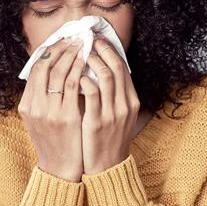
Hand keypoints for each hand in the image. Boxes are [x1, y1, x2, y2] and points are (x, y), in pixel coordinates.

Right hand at [18, 37, 85, 181]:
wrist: (59, 168)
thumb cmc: (53, 141)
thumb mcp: (38, 119)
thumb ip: (41, 97)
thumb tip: (51, 71)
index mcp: (27, 105)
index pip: (35, 69)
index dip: (48, 51)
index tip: (61, 41)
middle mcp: (35, 106)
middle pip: (44, 66)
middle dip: (60, 48)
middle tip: (73, 38)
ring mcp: (49, 112)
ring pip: (58, 73)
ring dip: (71, 55)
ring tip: (82, 44)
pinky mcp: (66, 117)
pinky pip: (72, 86)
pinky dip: (79, 70)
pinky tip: (86, 62)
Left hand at [79, 37, 140, 174]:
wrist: (107, 166)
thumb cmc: (109, 137)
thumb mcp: (119, 115)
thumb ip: (114, 95)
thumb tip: (102, 71)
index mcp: (131, 101)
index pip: (123, 67)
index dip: (110, 50)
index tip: (98, 39)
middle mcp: (125, 104)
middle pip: (116, 67)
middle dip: (101, 49)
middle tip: (88, 39)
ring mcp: (112, 113)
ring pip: (106, 76)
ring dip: (92, 61)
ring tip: (80, 52)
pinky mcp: (97, 122)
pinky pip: (91, 94)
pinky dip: (84, 80)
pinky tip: (75, 76)